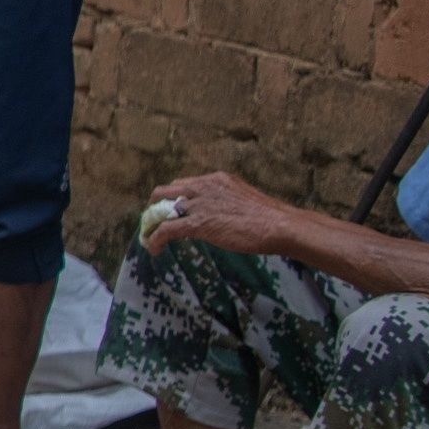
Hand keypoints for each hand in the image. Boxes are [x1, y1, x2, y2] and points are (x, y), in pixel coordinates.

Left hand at [142, 172, 300, 259]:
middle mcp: (204, 186)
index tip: (171, 212)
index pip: (183, 184)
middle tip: (154, 223)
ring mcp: (200, 204)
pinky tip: (154, 249)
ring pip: (160, 209)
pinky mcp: (198, 223)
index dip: (173, 199)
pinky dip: (155, 239)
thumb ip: (226, 202)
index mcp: (217, 179)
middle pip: (165, 191)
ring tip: (149, 237)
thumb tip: (220, 216)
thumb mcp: (243, 200)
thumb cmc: (269, 218)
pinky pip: (166, 229)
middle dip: (156, 207)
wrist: (279, 226)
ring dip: (151, 224)